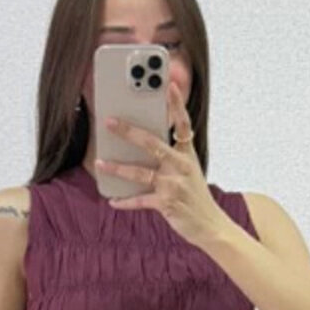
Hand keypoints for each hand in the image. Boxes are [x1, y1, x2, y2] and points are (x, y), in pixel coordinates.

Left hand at [95, 78, 224, 247]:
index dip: (176, 103)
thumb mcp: (187, 170)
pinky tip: (112, 201)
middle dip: (129, 131)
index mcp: (188, 153)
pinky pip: (140, 200)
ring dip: (117, 168)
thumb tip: (138, 142)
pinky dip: (125, 202)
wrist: (210, 225)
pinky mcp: (167, 204)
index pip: (183, 123)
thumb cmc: (194, 195)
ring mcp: (174, 185)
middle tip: (109, 121)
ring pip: (140, 172)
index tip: (168, 84)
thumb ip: (169, 155)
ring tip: (99, 162)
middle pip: (152, 143)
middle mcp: (182, 166)